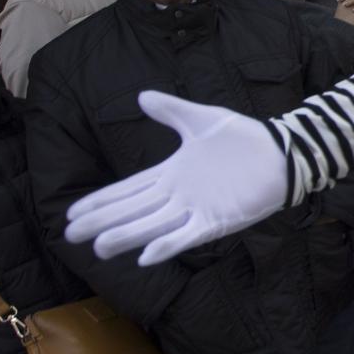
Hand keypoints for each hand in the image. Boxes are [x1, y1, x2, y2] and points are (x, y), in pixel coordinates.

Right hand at [65, 92, 287, 264]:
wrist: (282, 153)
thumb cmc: (245, 139)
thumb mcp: (203, 120)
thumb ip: (172, 111)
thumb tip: (142, 97)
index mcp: (172, 174)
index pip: (128, 190)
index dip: (101, 201)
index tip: (73, 213)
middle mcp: (178, 196)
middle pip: (132, 212)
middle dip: (102, 222)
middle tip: (71, 235)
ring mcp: (197, 210)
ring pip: (152, 227)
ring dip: (127, 237)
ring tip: (99, 247)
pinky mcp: (218, 222)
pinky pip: (188, 237)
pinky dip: (167, 246)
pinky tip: (145, 256)